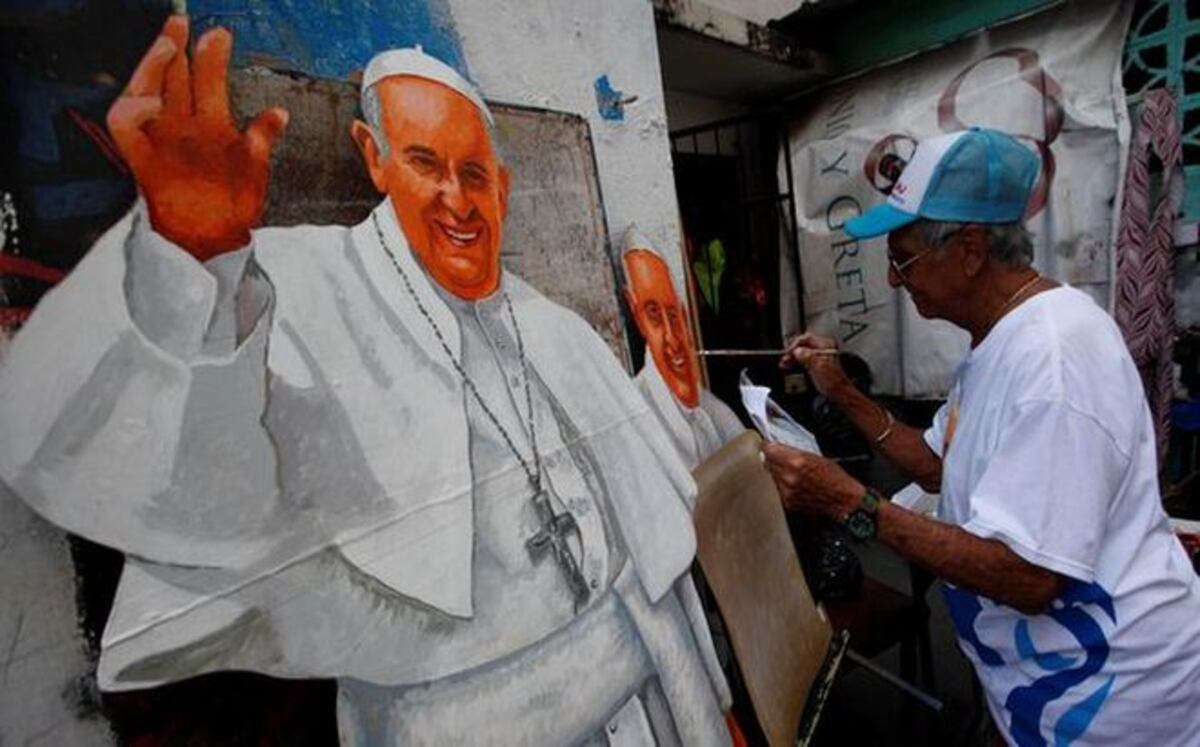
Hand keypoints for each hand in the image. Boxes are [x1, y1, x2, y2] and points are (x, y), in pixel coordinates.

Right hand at [106, 16, 288, 260]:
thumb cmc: (233, 206)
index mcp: (209, 126)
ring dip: (154, 67)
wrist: (214, 241)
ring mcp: (162, 141)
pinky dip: (134, 111)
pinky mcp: (144, 160)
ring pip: (147, 91)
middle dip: (175, 47)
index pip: (203, 80)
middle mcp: (182, 128)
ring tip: (170, 48)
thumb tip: (279, 111)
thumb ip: (261, 137)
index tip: (220, 34)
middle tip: (181, 21)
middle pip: (172, 78)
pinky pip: (125, 127)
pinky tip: (153, 101)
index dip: (209, 56)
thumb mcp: (254, 168)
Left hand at [760, 441, 863, 519]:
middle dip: (769, 458)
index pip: (768, 449)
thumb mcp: (815, 455)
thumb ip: (793, 451)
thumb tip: (778, 447)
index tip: (767, 444)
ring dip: (772, 471)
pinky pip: (776, 488)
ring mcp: (786, 491)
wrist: (844, 500)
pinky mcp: (787, 502)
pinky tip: (788, 481)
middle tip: (774, 455)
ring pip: (768, 476)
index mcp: (795, 461)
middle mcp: (788, 477)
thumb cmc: (835, 477)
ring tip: (782, 469)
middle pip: (765, 463)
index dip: (767, 445)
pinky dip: (778, 484)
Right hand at [779, 332, 850, 398]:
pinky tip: (791, 367)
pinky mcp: (817, 365)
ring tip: (785, 364)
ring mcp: (820, 357)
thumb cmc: (833, 381)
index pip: (806, 338)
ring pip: (802, 354)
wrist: (838, 393)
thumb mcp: (817, 365)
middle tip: (784, 359)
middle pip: (803, 346)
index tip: (788, 353)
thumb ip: (806, 355)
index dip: (795, 345)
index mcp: (826, 345)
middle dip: (793, 353)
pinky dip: (797, 363)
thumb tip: (796, 351)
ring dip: (793, 358)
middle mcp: (824, 349)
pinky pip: (804, 361)